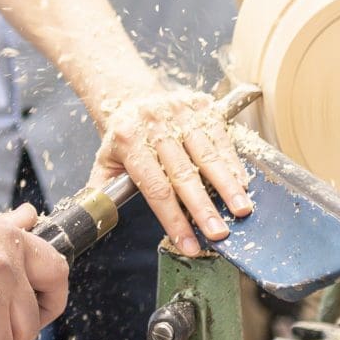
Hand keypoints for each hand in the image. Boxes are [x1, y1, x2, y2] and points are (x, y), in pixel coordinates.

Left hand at [91, 88, 252, 258]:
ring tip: (241, 210)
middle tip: (219, 233)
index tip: (188, 244)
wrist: (132, 94)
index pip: (154, 187)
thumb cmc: (123, 136)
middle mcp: (154, 123)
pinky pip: (220, 136)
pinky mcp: (200, 105)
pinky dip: (232, 162)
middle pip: (183, 173)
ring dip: (226, 185)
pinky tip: (242, 183)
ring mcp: (179, 111)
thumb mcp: (105, 160)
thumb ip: (102, 190)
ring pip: (207, 154)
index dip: (172, 219)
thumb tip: (97, 217)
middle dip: (203, 208)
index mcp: (127, 139)